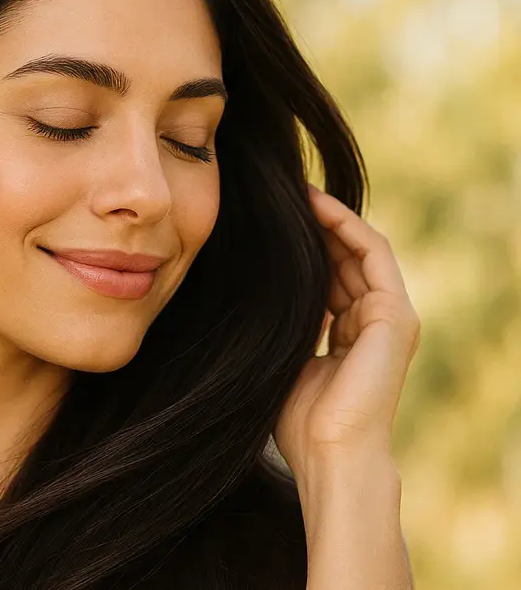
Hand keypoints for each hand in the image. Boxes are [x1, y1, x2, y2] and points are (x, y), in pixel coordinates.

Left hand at [273, 184, 420, 479]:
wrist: (329, 453)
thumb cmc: (298, 420)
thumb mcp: (283, 358)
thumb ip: (281, 325)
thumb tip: (249, 291)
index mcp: (349, 336)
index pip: (328, 277)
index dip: (303, 247)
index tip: (270, 223)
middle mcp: (373, 323)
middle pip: (344, 259)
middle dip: (314, 226)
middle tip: (280, 195)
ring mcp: (390, 318)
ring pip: (359, 249)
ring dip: (329, 217)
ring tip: (297, 192)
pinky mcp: (396, 315)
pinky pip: (372, 254)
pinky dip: (346, 225)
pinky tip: (317, 206)